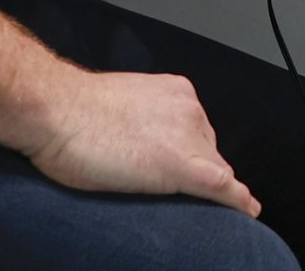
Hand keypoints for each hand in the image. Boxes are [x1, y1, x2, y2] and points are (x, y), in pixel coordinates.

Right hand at [0, 12, 255, 216]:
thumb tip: (141, 140)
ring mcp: (188, 137)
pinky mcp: (181, 165)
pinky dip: (236, 201)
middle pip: (208, 151)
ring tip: (194, 207)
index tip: (184, 168)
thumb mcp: (119, 106)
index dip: (190, 154)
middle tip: (167, 187)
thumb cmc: (72, 110)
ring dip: (206, 187)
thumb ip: (142, 120)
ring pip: (212, 171)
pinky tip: (247, 211)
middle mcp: (190, 110)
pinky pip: (220, 186)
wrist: (57, 110)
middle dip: (197, 169)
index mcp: (176, 93)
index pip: (197, 133)